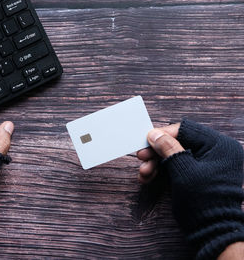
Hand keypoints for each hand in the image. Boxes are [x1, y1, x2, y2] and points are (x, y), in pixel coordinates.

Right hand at [138, 119, 243, 258]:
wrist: (212, 230)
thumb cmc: (203, 201)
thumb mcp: (183, 171)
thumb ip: (168, 149)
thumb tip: (154, 133)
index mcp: (219, 146)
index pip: (186, 130)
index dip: (163, 135)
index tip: (146, 141)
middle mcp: (215, 152)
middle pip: (179, 142)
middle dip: (157, 152)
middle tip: (141, 158)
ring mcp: (207, 164)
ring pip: (175, 154)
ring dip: (156, 163)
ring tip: (144, 174)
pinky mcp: (199, 174)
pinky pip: (178, 165)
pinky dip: (163, 171)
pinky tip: (149, 178)